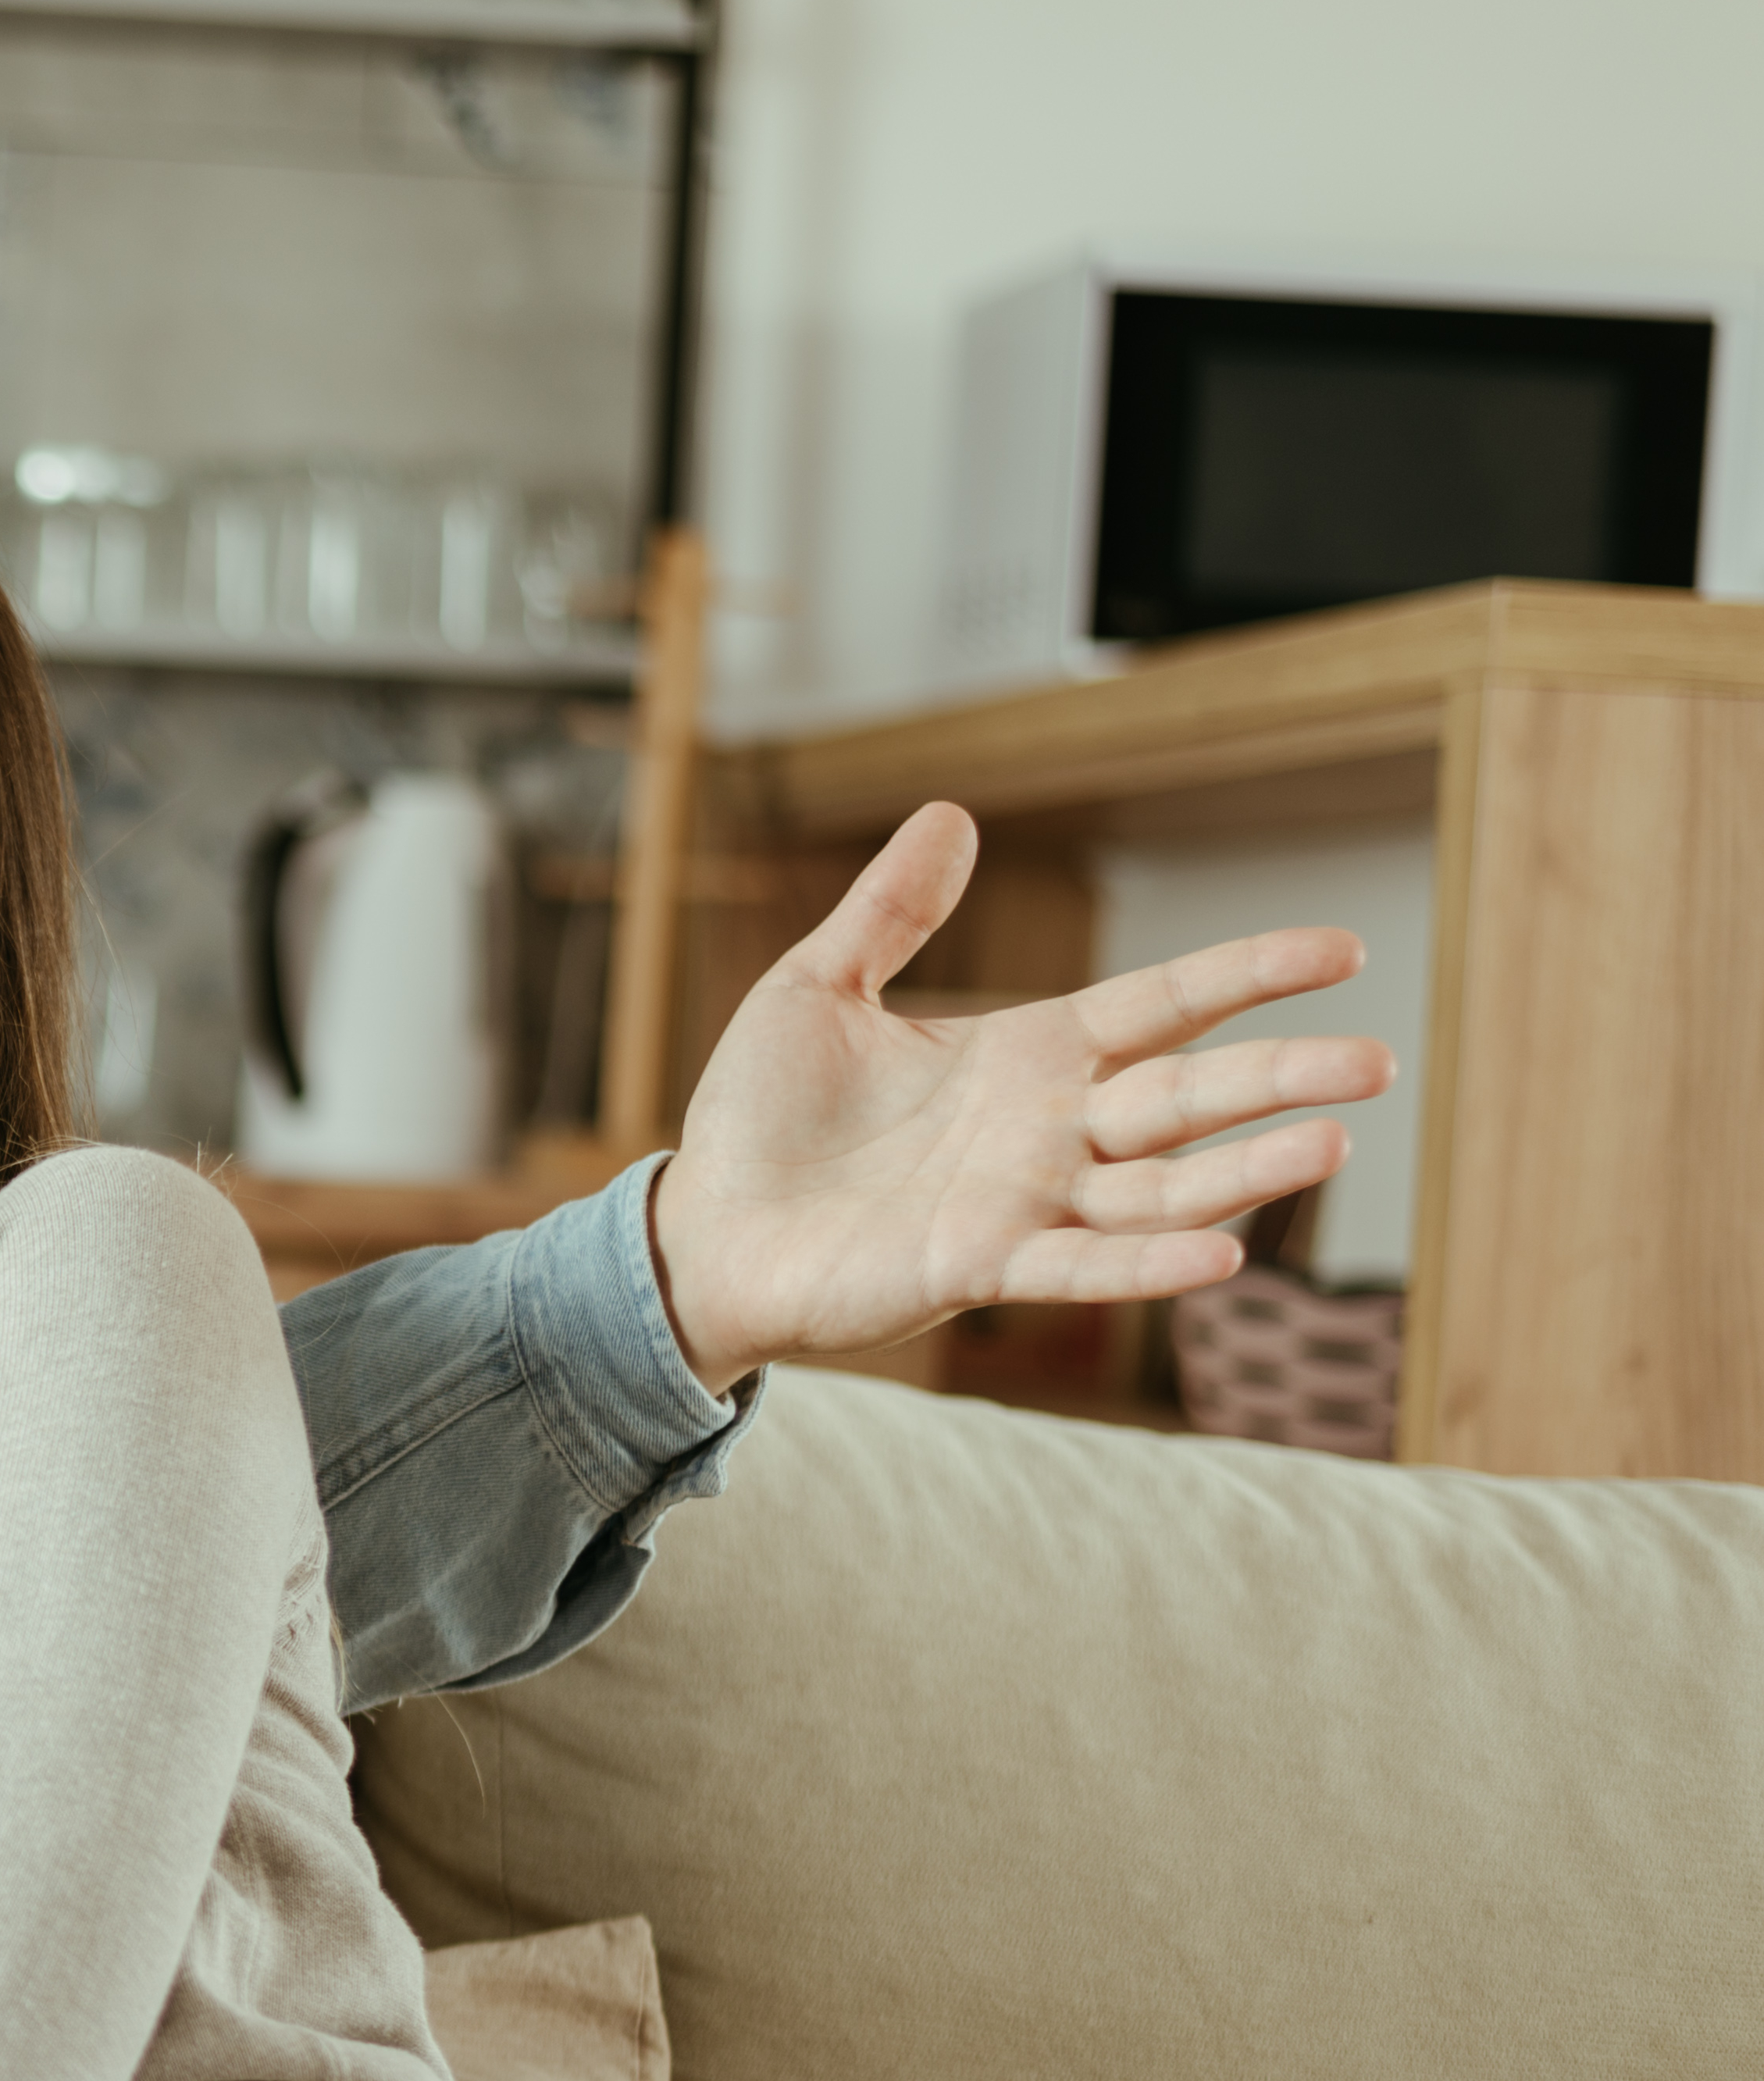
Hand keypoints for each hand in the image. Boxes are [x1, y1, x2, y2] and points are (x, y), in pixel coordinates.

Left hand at [646, 802, 1394, 1393]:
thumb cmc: (760, 1119)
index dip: (1247, 974)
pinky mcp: (980, 1265)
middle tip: (1377, 1062)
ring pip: (1162, 1185)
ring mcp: (1024, 1201)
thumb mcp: (816, 988)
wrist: (703, 1226)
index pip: (1164, 1002)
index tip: (1341, 949)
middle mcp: (1046, 1129)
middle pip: (1190, 1094)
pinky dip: (1148, 1263)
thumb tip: (949, 815)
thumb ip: (890, 910)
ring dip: (1246, 1172)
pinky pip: (1083, 1263)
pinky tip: (1222, 1255)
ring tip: (1332, 1144)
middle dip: (1282, 1076)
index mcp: (1026, 1054)